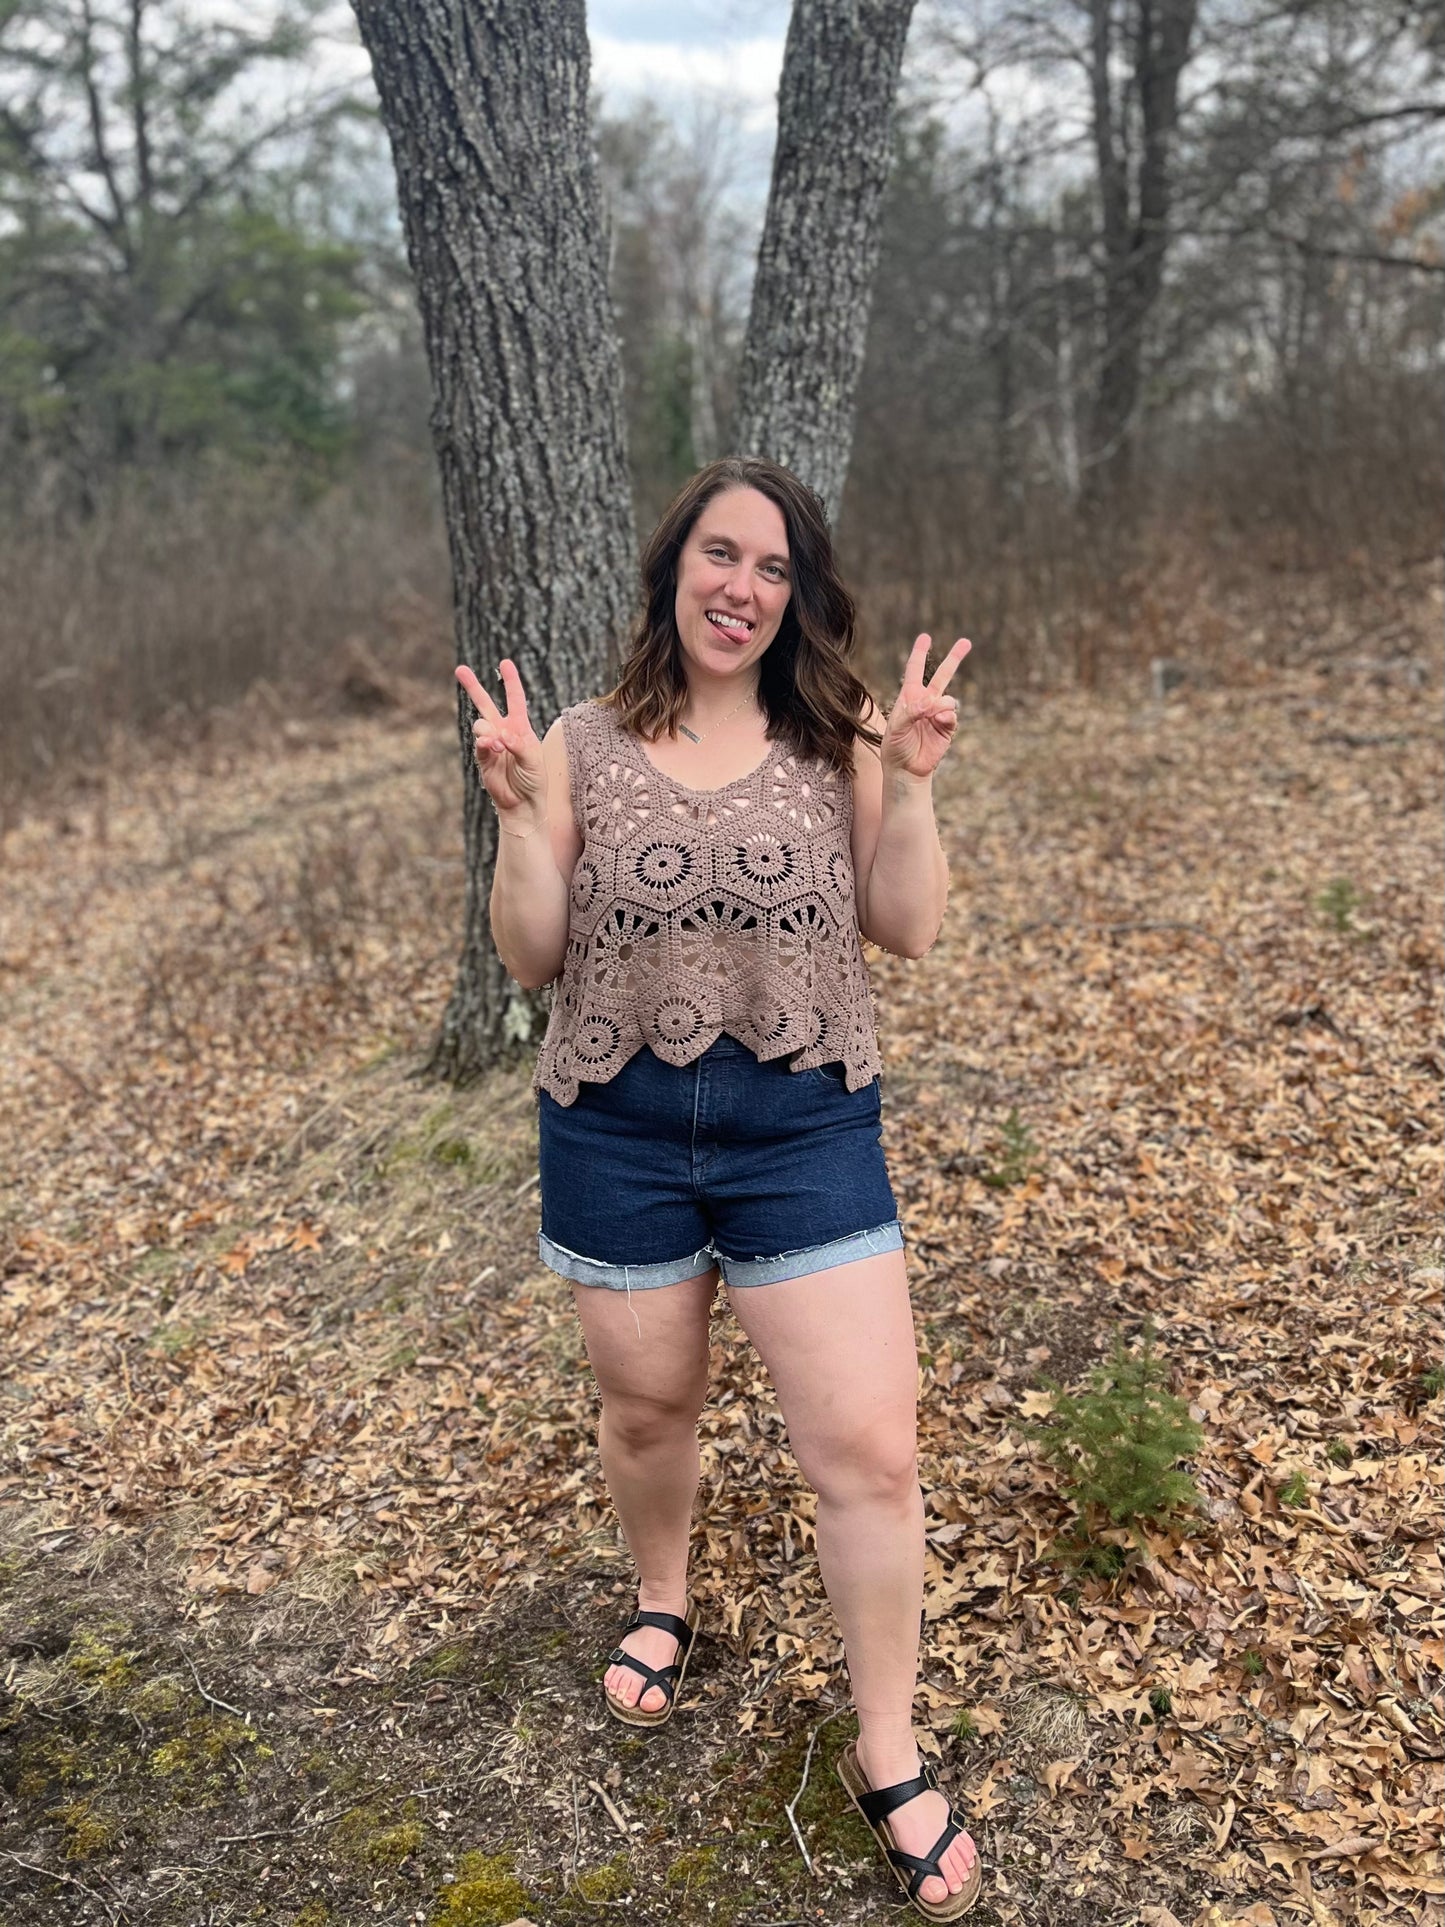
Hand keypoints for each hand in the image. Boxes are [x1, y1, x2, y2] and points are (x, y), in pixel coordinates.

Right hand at [455, 660, 546, 816]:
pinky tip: (492, 747)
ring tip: (499, 746)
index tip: (505, 662)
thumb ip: (518, 744)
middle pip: (485, 704)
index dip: (510, 681)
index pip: (515, 699)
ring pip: (480, 725)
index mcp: (520, 727)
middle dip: (472, 686)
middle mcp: (503, 731)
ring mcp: (491, 744)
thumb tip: (501, 735)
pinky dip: (484, 744)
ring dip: (487, 732)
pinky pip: (478, 744)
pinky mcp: (482, 758)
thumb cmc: (534, 780)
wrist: (523, 804)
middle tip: (459, 669)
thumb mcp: (534, 759)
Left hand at [879, 633, 971, 779]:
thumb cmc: (895, 747)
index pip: (915, 669)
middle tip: (966, 641)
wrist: (906, 769)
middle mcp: (926, 702)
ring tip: (929, 717)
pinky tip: (938, 722)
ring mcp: (938, 714)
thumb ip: (910, 712)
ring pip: (948, 698)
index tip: (925, 637)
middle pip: (943, 675)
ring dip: (939, 705)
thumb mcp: (895, 729)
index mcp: (909, 697)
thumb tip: (929, 702)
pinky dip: (946, 717)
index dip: (919, 653)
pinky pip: (952, 715)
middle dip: (954, 658)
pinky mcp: (948, 727)